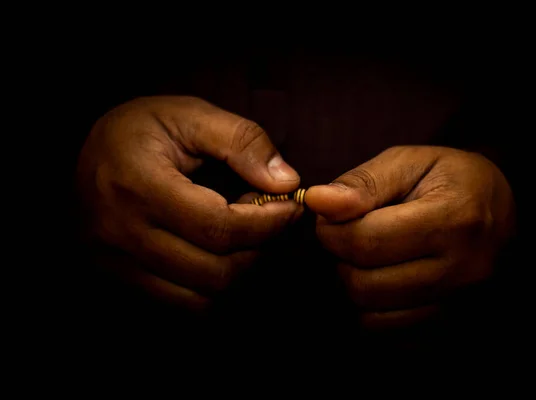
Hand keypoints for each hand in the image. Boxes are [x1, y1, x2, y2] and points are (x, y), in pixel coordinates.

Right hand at [76, 96, 301, 312]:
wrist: (84, 149)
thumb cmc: (140, 129)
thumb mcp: (191, 115)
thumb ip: (242, 141)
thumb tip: (286, 182)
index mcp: (137, 185)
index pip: (217, 226)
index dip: (267, 223)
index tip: (291, 207)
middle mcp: (119, 232)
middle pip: (214, 271)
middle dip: (259, 249)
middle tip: (273, 221)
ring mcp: (114, 262)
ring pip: (201, 298)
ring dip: (239, 272)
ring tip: (247, 237)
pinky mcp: (117, 277)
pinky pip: (181, 304)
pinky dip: (213, 287)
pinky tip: (219, 254)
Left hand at [306, 146, 514, 329]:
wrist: (501, 208)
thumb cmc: (451, 179)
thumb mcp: (409, 162)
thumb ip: (362, 183)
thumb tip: (318, 201)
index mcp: (454, 219)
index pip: (365, 241)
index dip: (331, 230)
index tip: (331, 218)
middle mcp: (463, 269)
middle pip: (364, 284)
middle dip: (341, 259)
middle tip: (351, 236)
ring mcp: (461, 303)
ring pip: (372, 315)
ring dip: (357, 285)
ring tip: (370, 256)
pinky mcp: (453, 324)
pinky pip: (390, 332)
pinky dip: (375, 309)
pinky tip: (385, 278)